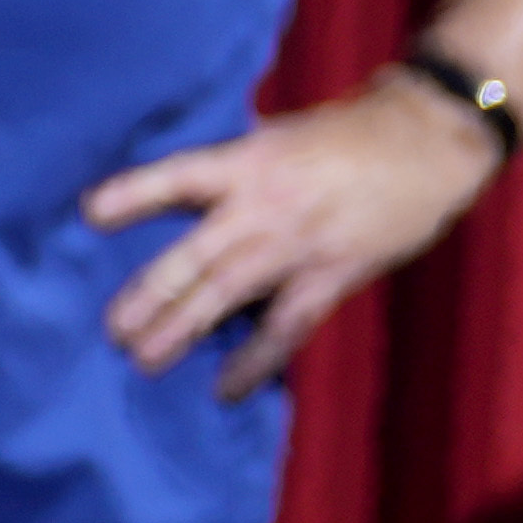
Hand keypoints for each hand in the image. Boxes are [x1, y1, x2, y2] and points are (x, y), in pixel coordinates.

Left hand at [87, 84, 495, 390]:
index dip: (135, 194)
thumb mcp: (281, 135)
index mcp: (247, 161)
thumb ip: (234, 165)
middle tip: (112, 330)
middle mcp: (264, 204)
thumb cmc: (348, 134)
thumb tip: (181, 190)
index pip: (178, 176)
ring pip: (228, 294)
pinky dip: (255, 360)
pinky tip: (225, 388)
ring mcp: (298, 243)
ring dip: (183, 329)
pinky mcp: (333, 274)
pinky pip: (286, 325)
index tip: (90, 213)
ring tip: (144, 360)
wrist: (433, 139)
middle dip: (150, 295)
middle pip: (194, 255)